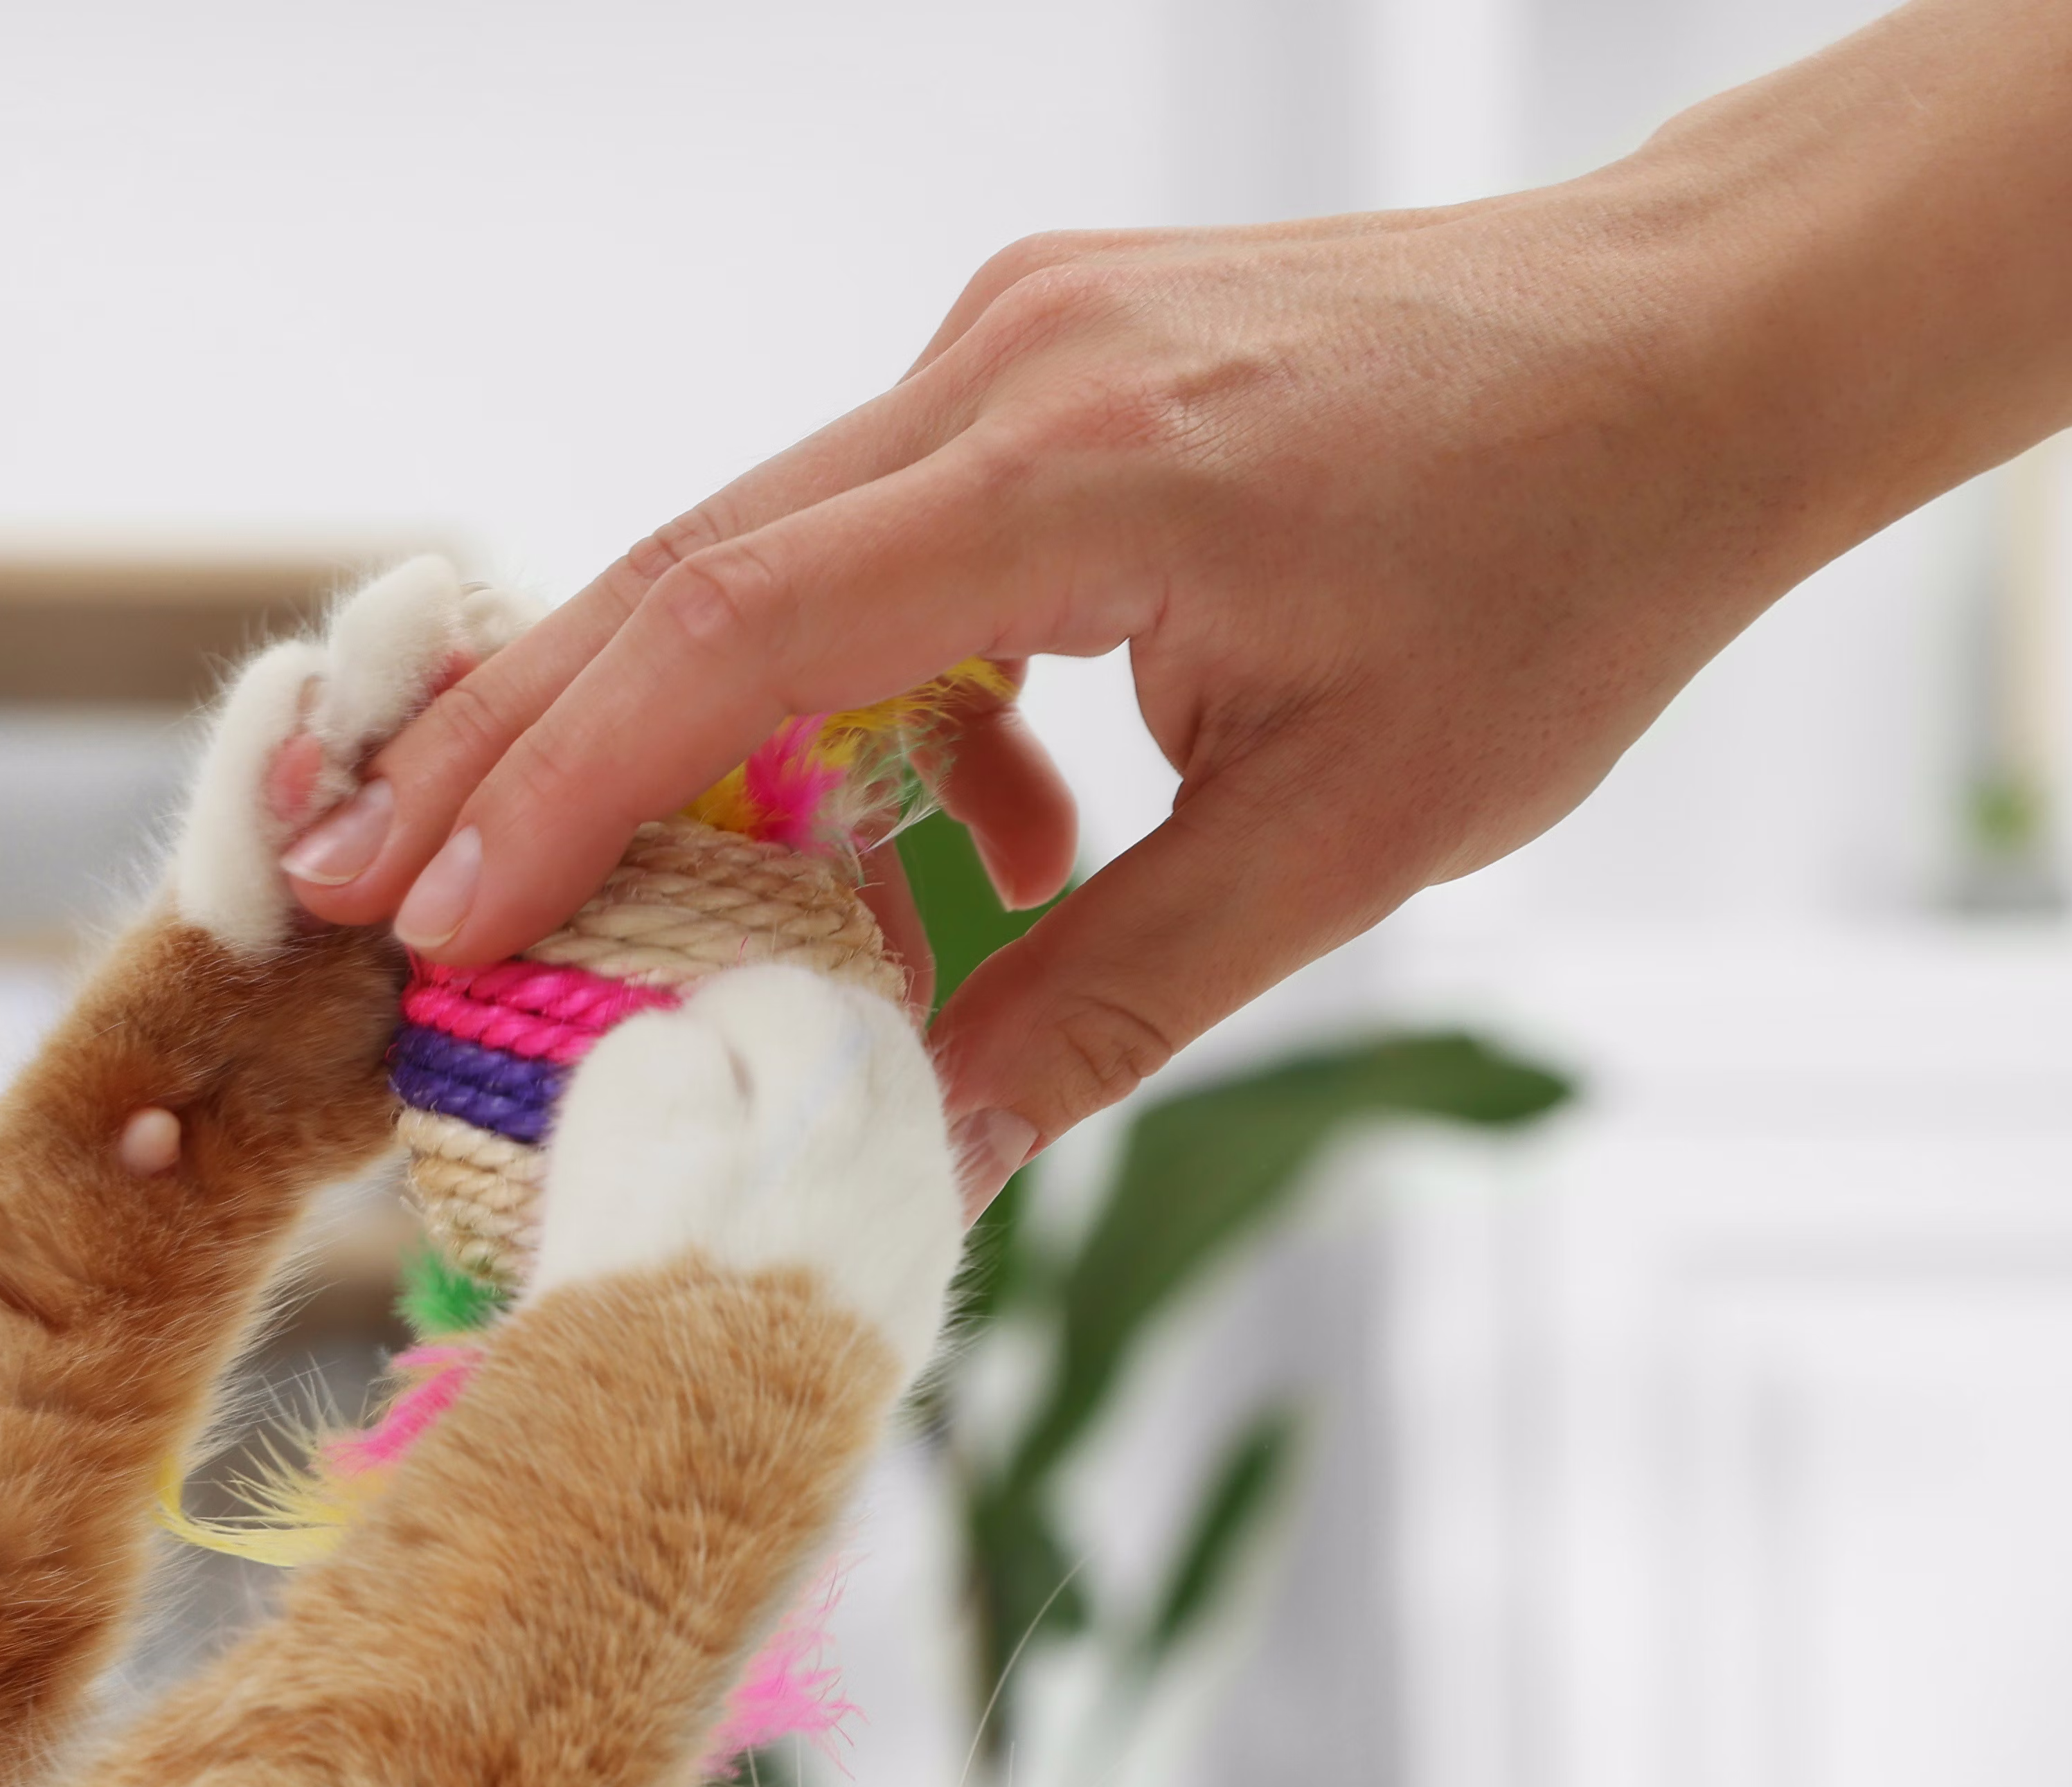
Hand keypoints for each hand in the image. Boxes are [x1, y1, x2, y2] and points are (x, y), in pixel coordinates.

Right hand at [273, 184, 1839, 1195]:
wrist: (1713, 341)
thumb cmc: (1570, 575)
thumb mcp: (1345, 841)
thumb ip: (1101, 1000)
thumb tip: (909, 1165)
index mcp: (1083, 473)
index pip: (733, 627)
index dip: (557, 780)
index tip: (431, 915)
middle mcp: (1007, 367)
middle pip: (675, 570)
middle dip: (506, 752)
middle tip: (359, 900)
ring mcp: (1011, 337)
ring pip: (750, 552)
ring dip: (685, 742)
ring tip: (633, 908)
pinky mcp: (1034, 351)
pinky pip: (867, 535)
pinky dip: (861, 694)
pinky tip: (990, 820)